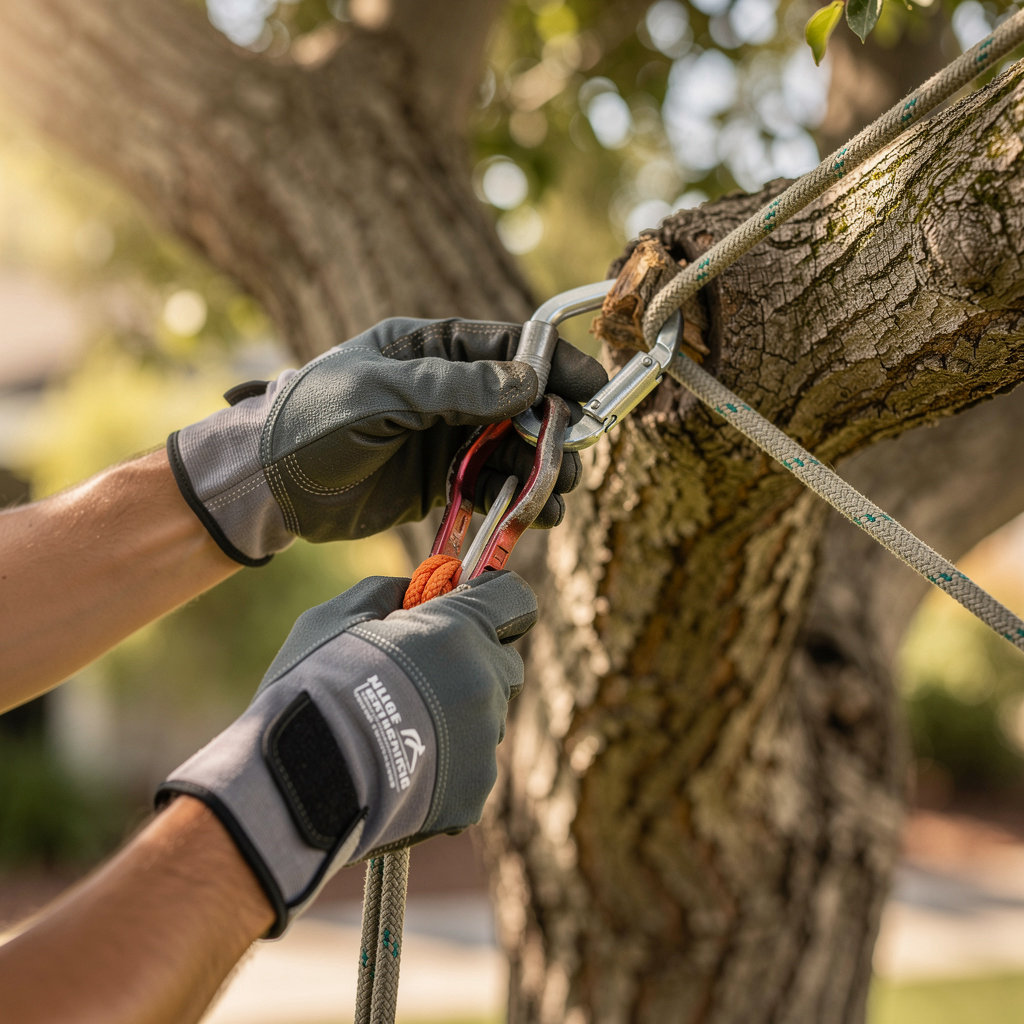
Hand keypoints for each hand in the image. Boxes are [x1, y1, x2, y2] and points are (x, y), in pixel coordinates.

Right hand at [156, 570, 535, 935]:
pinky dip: (445, 771)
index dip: (494, 603)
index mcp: (458, 630)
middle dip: (472, 665)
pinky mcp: (475, 792)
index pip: (514, 600)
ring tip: (398, 736)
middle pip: (503, 664)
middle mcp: (484, 681)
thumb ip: (388, 592)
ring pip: (486, 720)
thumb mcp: (338, 616)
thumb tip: (415, 588)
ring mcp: (484, 740)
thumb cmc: (314, 687)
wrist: (301, 781)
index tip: (468, 611)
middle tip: (421, 680)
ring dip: (457, 719)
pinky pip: (471, 770)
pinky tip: (400, 773)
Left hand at [168, 318, 607, 564]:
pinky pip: (491, 486)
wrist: (268, 485)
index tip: (593, 390)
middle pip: (522, 403)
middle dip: (554, 429)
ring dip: (540, 471)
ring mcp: (445, 437)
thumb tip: (529, 382)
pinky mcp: (440, 481)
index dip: (555, 367)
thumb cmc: (313, 421)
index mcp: (429, 350)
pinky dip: (515, 499)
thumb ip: (453, 388)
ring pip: (513, 449)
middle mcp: (445, 391)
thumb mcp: (379, 393)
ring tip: (555, 497)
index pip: (507, 348)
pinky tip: (532, 515)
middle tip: (570, 459)